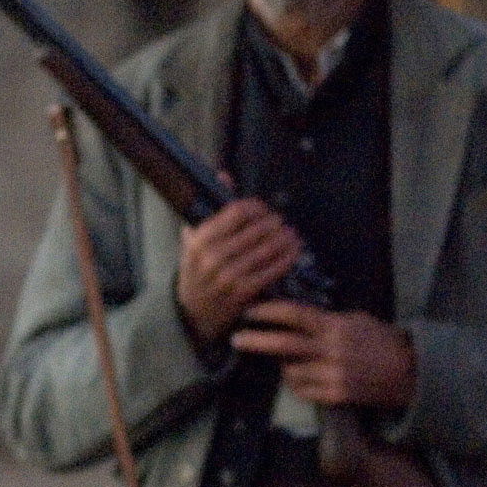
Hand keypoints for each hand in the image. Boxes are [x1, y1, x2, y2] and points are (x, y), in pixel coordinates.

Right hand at [176, 198, 305, 344]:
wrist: (192, 311)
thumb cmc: (196, 270)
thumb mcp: (194, 239)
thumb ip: (211, 208)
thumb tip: (224, 175)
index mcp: (198, 240)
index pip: (235, 212)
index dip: (255, 207)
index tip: (262, 208)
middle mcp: (212, 257)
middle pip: (255, 229)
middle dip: (273, 222)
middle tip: (280, 220)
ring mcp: (228, 275)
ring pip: (266, 249)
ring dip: (284, 238)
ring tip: (292, 233)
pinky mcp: (244, 291)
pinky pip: (272, 269)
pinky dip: (286, 258)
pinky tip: (293, 250)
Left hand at [230, 300, 416, 409]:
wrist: (412, 372)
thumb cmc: (382, 340)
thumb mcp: (356, 320)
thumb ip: (326, 320)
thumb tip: (294, 316)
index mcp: (335, 326)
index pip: (294, 314)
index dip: (268, 311)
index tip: (248, 310)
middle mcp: (331, 350)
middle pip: (283, 344)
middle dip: (255, 341)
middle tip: (235, 339)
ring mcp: (333, 375)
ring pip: (289, 372)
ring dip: (282, 367)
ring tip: (284, 362)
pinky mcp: (336, 396)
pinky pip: (302, 390)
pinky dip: (296, 384)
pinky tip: (299, 378)